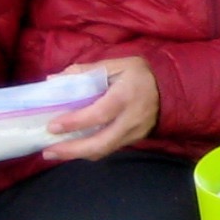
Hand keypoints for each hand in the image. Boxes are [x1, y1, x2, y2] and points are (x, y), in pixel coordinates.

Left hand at [39, 56, 160, 162]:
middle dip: (72, 150)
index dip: (75, 122)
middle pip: (101, 143)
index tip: (52, 126)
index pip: (99, 114)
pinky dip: (89, 150)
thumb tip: (54, 80)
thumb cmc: (141, 74)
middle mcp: (131, 119)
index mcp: (126, 96)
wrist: (172, 88)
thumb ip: (86, 72)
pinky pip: (109, 149)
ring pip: (104, 150)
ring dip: (77, 154)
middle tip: (48, 151)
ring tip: (55, 152)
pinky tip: (74, 148)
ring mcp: (135, 133)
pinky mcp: (134, 140)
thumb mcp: (116, 65)